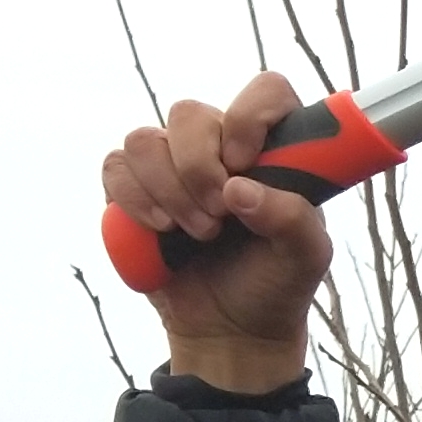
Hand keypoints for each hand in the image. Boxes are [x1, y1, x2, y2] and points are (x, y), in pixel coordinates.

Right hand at [101, 72, 331, 390]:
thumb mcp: (306, 258)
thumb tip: (239, 190)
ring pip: (145, 139)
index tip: (244, 162)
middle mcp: (220, 147)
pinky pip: (115, 167)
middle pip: (188, 113)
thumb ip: (292, 219)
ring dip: (168, 190)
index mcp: (271, 150)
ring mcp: (173, 166)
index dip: (249, 116)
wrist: (232, 329)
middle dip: (198, 168)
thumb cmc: (277, 285)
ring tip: (198, 234)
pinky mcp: (135, 191)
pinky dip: (133, 199)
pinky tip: (161, 232)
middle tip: (219, 218)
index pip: (265, 92)